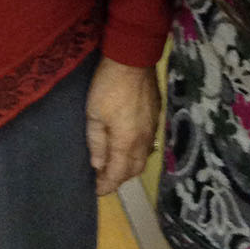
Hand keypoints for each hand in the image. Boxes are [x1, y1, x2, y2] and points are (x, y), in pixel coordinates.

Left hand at [85, 57, 160, 195]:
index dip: (106, 185)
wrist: (133, 58)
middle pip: (134, 170)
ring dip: (129, 166)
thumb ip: (96, 143)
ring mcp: (152, 127)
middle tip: (104, 177)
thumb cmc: (108, 86)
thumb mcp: (93, 114)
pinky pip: (148, 143)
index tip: (95, 190)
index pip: (118, 174)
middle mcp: (143, 140)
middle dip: (119, 178)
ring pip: (143, 157)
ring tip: (114, 163)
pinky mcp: (156, 115)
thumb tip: (99, 165)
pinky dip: (137, 151)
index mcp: (126, 143)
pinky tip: (128, 145)